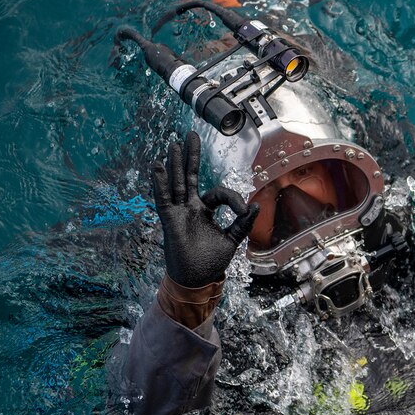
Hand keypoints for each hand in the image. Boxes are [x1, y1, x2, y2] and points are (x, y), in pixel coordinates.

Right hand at [151, 132, 258, 287]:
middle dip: (191, 156)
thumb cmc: (211, 261)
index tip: (245, 211)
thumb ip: (242, 224)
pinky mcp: (170, 220)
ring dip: (175, 163)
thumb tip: (256, 207)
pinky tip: (158, 167)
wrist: (198, 279)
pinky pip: (164, 199)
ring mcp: (179, 212)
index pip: (219, 193)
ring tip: (173, 144)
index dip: (234, 200)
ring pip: (177, 183)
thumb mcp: (232, 240)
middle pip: (190, 176)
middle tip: (190, 135)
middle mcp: (191, 207)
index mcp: (206, 210)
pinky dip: (161, 184)